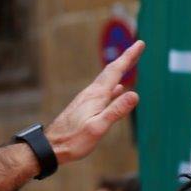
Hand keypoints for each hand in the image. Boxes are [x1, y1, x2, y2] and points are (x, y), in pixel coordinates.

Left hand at [45, 40, 144, 163]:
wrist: (49, 147)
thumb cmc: (72, 140)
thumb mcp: (98, 127)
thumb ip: (115, 111)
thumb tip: (134, 94)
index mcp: (96, 96)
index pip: (116, 71)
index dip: (129, 57)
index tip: (140, 43)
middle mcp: (90, 94)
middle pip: (110, 72)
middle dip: (125, 59)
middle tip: (137, 47)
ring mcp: (85, 100)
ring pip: (106, 81)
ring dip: (119, 71)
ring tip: (128, 65)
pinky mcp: (83, 108)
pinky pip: (102, 91)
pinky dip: (112, 86)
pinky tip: (116, 89)